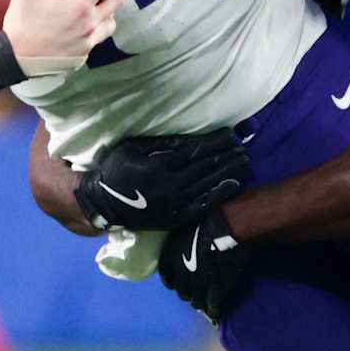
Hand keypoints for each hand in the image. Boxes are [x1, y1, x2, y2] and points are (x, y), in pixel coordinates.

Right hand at [3, 0, 129, 76]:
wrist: (16, 58)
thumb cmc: (22, 24)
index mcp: (80, 6)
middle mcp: (90, 24)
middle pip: (117, 1)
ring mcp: (88, 41)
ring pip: (111, 23)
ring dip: (113, 11)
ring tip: (108, 3)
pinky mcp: (83, 54)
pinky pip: (98, 38)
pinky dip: (99, 28)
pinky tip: (91, 25)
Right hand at [77, 131, 250, 231]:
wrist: (104, 203)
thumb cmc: (116, 169)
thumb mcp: (132, 148)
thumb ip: (160, 144)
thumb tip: (189, 139)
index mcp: (158, 167)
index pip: (195, 151)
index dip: (215, 141)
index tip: (230, 133)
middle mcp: (170, 186)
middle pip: (206, 167)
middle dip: (227, 155)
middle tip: (243, 146)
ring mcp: (174, 203)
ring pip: (208, 185)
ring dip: (229, 171)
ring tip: (245, 161)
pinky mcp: (176, 217)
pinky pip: (203, 205)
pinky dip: (220, 195)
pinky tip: (234, 185)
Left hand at [158, 208, 247, 321]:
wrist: (226, 225)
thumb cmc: (207, 219)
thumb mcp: (186, 227)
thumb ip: (182, 238)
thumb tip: (184, 239)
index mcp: (170, 256)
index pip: (166, 276)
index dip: (172, 281)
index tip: (177, 283)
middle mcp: (180, 272)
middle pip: (181, 291)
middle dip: (188, 292)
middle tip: (196, 291)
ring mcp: (198, 282)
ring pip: (196, 301)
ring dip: (200, 303)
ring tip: (206, 305)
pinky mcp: (216, 288)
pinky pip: (213, 304)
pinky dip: (214, 310)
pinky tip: (216, 314)